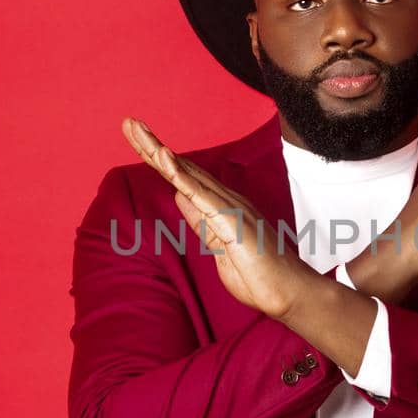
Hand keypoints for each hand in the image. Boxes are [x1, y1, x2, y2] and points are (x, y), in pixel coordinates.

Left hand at [121, 116, 315, 319]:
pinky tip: (163, 157)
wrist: (290, 295)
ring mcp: (229, 208)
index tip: (136, 139)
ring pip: (187, 173)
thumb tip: (180, 196)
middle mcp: (225, 200)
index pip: (184, 177)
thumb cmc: (260, 276)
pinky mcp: (231, 220)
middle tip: (127, 123)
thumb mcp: (218, 247)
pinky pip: (200, 193)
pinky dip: (180, 175)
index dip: (159, 158)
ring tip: (136, 129)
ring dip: (159, 151)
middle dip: (152, 145)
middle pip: (182, 167)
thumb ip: (200, 221)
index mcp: (221, 207)